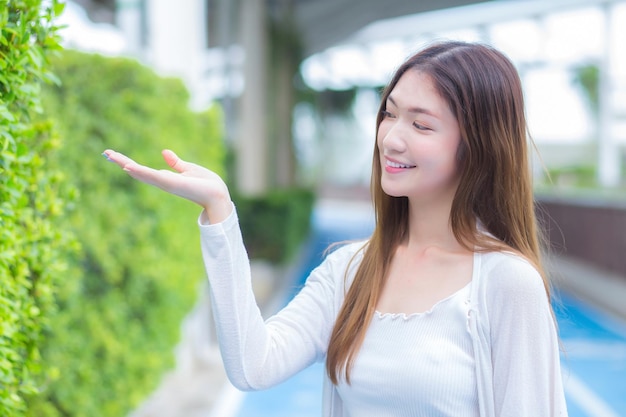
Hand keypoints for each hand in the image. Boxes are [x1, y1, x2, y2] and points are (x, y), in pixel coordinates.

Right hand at [102, 149, 231, 223]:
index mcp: (166, 178)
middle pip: (137, 171)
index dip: (128, 162)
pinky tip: (128, 166)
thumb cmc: (207, 184)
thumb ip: (176, 163)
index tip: (113, 154)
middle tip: (105, 153)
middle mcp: (162, 182)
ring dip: (126, 164)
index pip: (143, 169)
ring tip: (111, 155)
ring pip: (142, 173)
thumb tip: (164, 152)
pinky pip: (153, 176)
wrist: (218, 194)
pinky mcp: (172, 184)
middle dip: (121, 162)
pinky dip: (141, 172)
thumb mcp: (189, 169)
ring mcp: (166, 184)